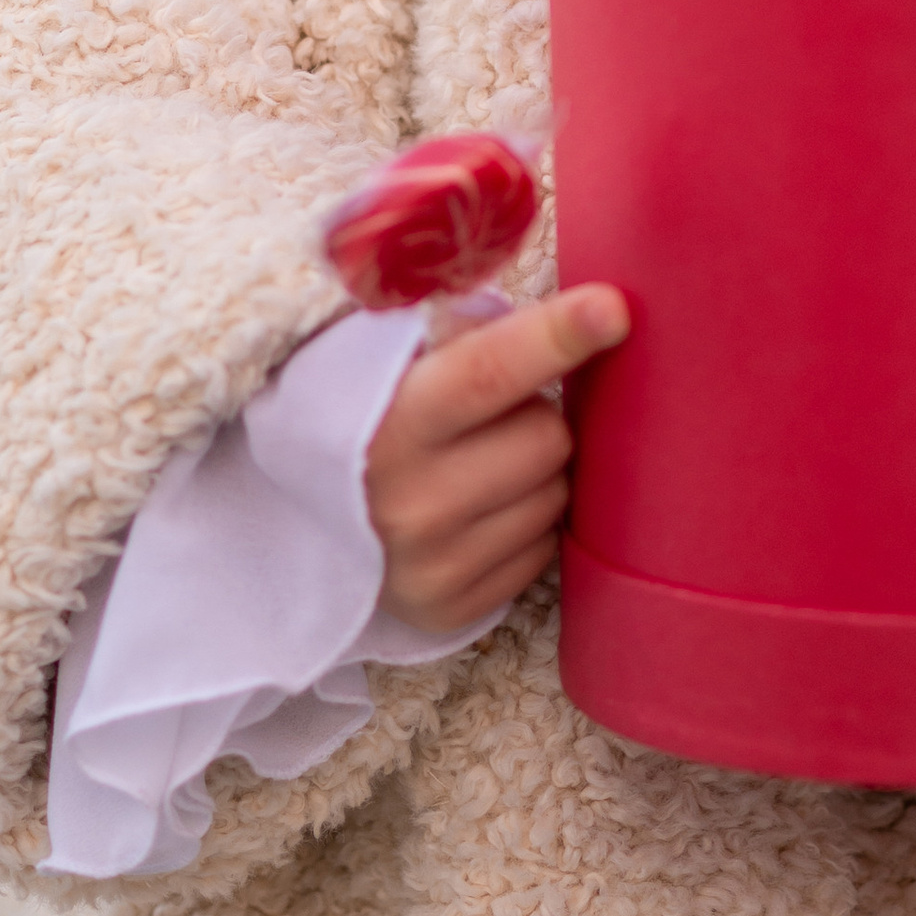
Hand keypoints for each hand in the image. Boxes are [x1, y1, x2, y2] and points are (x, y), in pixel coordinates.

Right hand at [364, 286, 629, 635]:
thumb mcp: (392, 364)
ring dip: (536, 472)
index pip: (488, 372)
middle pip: (548, 435)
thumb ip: (468, 334)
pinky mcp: (452, 607)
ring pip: (556, 493)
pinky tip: (479, 513)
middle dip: (535, 416)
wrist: (302, 528)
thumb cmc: (371, 422)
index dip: (555, 336)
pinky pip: (544, 549)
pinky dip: (526, 523)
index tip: (614, 308)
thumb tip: (580, 313)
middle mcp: (408, 500)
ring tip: (480, 467)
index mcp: (389, 421)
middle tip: (494, 418)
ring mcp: (432, 562)